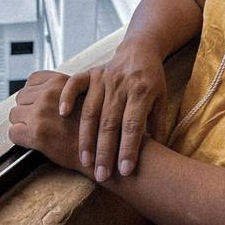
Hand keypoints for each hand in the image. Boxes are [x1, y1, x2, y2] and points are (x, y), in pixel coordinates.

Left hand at [8, 70, 85, 173]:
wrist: (101, 149)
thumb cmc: (95, 126)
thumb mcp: (83, 95)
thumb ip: (65, 90)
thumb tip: (46, 92)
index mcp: (59, 81)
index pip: (32, 80)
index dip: (33, 92)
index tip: (37, 101)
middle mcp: (48, 94)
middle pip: (21, 97)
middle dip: (27, 108)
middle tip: (38, 120)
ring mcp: (40, 113)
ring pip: (14, 114)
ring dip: (22, 123)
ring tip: (36, 131)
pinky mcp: (36, 133)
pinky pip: (13, 133)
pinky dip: (20, 138)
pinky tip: (32, 141)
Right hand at [58, 41, 166, 181]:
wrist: (140, 49)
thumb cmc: (151, 79)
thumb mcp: (162, 100)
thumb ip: (158, 125)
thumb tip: (158, 154)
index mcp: (142, 92)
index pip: (133, 125)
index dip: (129, 149)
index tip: (125, 171)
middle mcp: (121, 85)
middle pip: (110, 122)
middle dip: (105, 151)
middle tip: (101, 176)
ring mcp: (104, 77)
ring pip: (91, 110)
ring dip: (86, 137)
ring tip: (84, 161)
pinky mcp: (91, 72)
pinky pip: (75, 84)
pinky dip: (67, 97)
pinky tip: (61, 115)